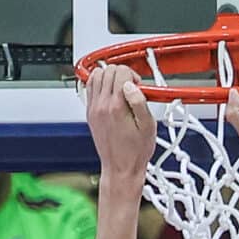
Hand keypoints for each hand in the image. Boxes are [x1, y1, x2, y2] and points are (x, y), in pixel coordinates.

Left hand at [82, 62, 156, 183]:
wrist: (120, 168)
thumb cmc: (135, 152)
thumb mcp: (148, 126)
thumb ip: (140, 101)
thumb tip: (131, 84)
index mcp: (117, 107)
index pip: (121, 72)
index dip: (133, 76)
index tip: (138, 87)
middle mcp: (102, 105)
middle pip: (108, 70)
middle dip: (122, 74)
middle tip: (131, 88)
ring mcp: (93, 108)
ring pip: (96, 75)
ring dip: (109, 77)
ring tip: (120, 89)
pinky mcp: (90, 113)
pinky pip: (90, 87)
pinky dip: (99, 84)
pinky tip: (109, 93)